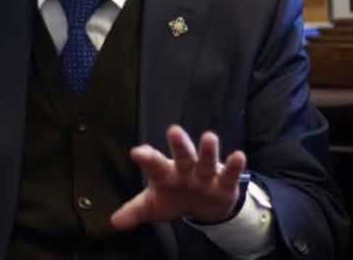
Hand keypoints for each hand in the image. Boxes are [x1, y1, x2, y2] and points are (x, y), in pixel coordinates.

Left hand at [111, 125, 245, 228]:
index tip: (136, 153)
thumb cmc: (174, 199)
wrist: (203, 207)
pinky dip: (234, 166)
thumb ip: (133, 211)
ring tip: (209, 136)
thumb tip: (113, 222)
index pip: (153, 164)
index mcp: (165, 174)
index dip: (145, 158)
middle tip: (174, 131)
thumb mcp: (153, 206)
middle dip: (179, 145)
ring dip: (207, 151)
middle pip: (181, 156)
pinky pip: (230, 175)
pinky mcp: (224, 184)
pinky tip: (238, 155)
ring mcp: (205, 175)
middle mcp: (185, 170)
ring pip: (206, 161)